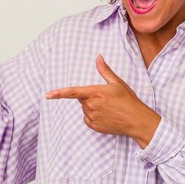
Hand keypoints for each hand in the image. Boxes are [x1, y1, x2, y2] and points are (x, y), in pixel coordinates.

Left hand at [45, 55, 159, 148]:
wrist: (136, 120)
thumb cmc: (128, 100)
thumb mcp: (117, 83)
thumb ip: (104, 70)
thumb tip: (98, 57)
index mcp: (95, 92)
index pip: (72, 92)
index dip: (58, 93)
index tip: (47, 95)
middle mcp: (91, 105)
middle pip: (82, 99)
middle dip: (90, 97)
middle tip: (106, 98)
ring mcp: (92, 117)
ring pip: (85, 109)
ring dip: (92, 107)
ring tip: (108, 108)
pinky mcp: (94, 126)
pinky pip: (88, 119)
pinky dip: (94, 117)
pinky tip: (106, 116)